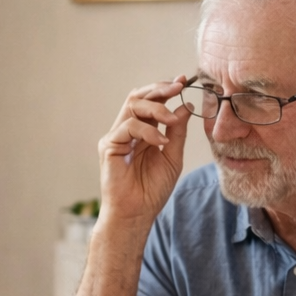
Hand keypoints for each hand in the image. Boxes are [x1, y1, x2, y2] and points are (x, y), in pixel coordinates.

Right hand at [97, 78, 191, 228]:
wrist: (137, 214)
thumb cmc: (151, 190)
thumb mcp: (172, 157)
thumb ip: (177, 132)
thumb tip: (186, 106)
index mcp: (142, 132)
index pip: (151, 102)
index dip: (165, 89)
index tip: (183, 81)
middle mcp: (127, 131)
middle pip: (138, 97)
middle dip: (159, 89)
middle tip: (178, 87)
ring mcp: (116, 137)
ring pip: (132, 106)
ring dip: (156, 107)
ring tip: (172, 120)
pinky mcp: (109, 146)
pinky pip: (128, 127)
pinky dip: (147, 130)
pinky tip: (161, 142)